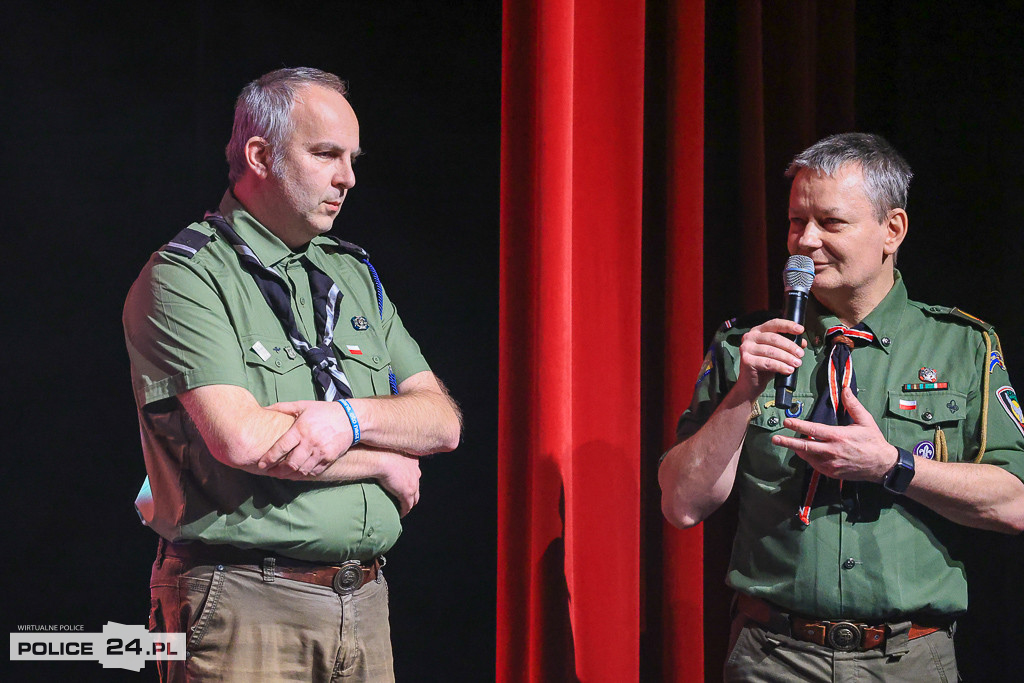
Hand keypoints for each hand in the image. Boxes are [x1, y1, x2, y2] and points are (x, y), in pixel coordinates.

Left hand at [259, 400, 354, 475]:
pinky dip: (303, 475)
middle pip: (290, 463)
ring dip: (289, 475)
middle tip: (270, 472)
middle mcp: (310, 442)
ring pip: (301, 470)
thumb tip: (264, 408)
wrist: (350, 419)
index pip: (281, 447)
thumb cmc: (324, 412)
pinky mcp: (329, 458)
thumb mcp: (303, 406)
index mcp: (301, 429)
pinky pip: (314, 471)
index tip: (261, 464)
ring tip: (281, 475)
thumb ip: (283, 407)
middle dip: (278, 471)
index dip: (269, 458)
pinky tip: (297, 474)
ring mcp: (321, 452)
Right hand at [377, 452, 420, 516]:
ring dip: (409, 504)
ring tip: (402, 508)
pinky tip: (400, 514)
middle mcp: (416, 472)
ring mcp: (413, 484)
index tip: (404, 484)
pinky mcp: (407, 493)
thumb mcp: (389, 451)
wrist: (381, 458)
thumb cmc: (380, 452)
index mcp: (413, 461)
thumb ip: (390, 456)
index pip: (415, 474)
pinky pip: (407, 506)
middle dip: (412, 494)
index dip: (410, 481)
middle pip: (416, 487)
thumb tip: (380, 458)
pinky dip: (404, 511)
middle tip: (404, 499)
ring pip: (414, 498)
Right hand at [733, 318, 806, 401]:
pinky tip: (788, 370)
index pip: (774, 324)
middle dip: (790, 346)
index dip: (788, 326)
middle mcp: (750, 337)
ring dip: (787, 358)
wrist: (750, 383)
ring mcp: (746, 348)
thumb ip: (788, 346)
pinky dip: (780, 366)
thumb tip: (802, 342)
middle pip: (774, 338)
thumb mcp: (778, 354)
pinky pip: (767, 362)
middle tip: (800, 354)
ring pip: (771, 351)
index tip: (800, 330)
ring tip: (796, 364)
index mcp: (757, 331)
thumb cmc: (764, 366)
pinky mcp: (746, 360)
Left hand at [771, 387, 895, 481]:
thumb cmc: (873, 441)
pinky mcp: (832, 472)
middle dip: (788, 442)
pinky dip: (809, 458)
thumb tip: (845, 389)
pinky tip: (805, 452)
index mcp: (838, 437)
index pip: (813, 430)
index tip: (786, 421)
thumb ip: (853, 405)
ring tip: (789, 443)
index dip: (798, 425)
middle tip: (776, 438)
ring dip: (798, 449)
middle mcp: (832, 451)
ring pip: (808, 457)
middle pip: (805, 446)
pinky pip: (815, 465)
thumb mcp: (865, 421)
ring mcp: (831, 464)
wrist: (882, 465)